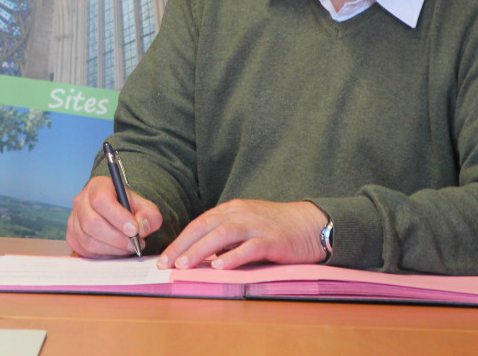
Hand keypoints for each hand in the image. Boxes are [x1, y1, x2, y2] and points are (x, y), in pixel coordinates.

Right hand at [66, 175, 160, 257]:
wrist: (118, 214)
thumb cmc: (129, 209)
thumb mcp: (145, 207)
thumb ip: (149, 215)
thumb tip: (140, 228)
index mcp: (97, 187)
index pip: (100, 200)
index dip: (118, 217)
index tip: (134, 229)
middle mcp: (81, 201)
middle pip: (91, 223)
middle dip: (116, 238)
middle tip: (134, 243)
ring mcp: (74, 220)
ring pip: (88, 240)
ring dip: (112, 249)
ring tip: (128, 247)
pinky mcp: (73, 237)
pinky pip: (86, 251)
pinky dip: (105, 255)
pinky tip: (117, 250)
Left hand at [157, 199, 324, 269]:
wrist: (312, 223)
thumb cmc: (276, 228)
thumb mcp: (246, 226)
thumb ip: (226, 238)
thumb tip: (202, 256)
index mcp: (232, 210)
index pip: (199, 223)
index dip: (181, 240)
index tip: (165, 258)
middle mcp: (241, 214)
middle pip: (205, 227)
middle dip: (183, 246)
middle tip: (167, 263)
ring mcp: (257, 226)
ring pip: (223, 234)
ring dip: (201, 250)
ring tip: (185, 265)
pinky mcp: (273, 240)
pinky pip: (250, 247)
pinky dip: (233, 256)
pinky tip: (219, 267)